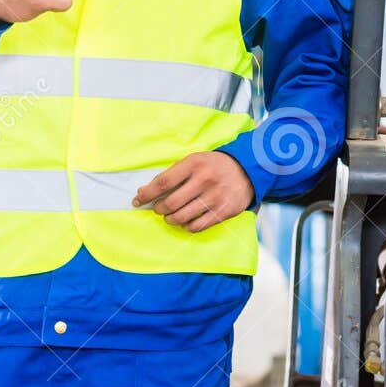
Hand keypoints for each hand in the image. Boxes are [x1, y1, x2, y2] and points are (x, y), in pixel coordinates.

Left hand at [132, 152, 254, 232]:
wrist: (247, 169)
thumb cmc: (213, 166)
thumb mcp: (194, 160)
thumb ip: (173, 174)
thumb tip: (146, 192)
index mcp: (194, 164)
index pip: (163, 182)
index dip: (147, 194)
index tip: (138, 200)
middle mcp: (204, 180)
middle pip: (170, 203)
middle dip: (159, 209)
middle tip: (158, 208)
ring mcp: (215, 197)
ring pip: (181, 217)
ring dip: (170, 219)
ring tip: (171, 216)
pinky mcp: (223, 211)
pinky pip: (197, 226)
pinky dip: (186, 226)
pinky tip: (186, 220)